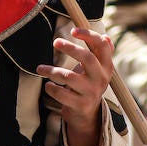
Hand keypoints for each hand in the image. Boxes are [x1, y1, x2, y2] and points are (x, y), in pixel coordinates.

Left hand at [40, 28, 113, 145]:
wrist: (87, 115)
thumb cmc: (87, 85)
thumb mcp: (97, 70)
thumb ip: (99, 54)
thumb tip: (106, 37)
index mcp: (106, 66)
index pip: (103, 46)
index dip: (89, 35)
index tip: (73, 30)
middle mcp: (101, 79)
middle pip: (87, 58)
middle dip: (70, 48)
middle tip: (55, 41)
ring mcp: (91, 93)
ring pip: (69, 76)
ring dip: (51, 70)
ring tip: (40, 68)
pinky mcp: (80, 105)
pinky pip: (62, 94)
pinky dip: (51, 88)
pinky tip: (47, 85)